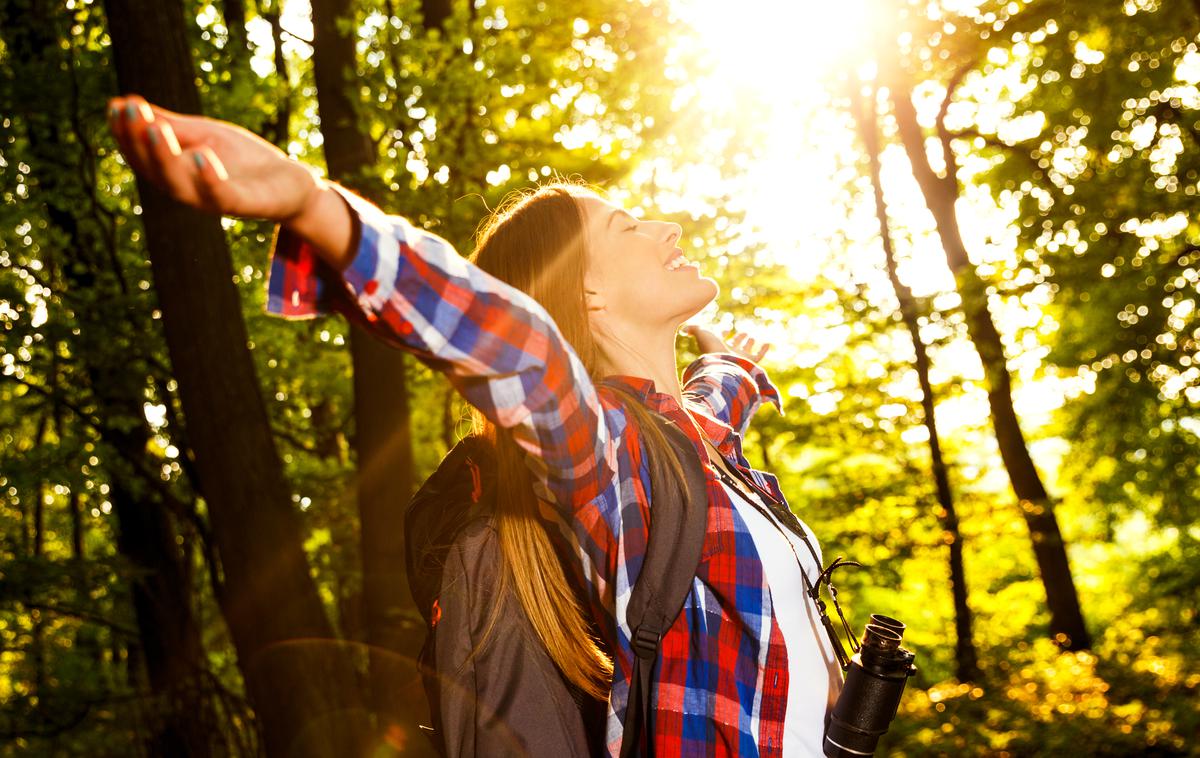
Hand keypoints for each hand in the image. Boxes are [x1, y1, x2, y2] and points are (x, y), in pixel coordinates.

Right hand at [107, 94, 319, 222]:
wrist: (291, 184)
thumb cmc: (244, 161)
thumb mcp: (205, 135)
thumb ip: (171, 125)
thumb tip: (125, 103)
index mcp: (175, 173)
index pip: (142, 155)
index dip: (125, 133)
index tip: (116, 105)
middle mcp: (188, 190)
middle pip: (154, 171)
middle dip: (138, 141)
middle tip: (130, 110)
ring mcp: (214, 200)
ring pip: (180, 185)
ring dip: (165, 157)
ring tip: (155, 129)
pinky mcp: (243, 205)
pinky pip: (221, 195)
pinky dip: (209, 176)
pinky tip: (201, 154)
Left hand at [681, 324, 770, 362]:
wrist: (721, 363)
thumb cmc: (710, 348)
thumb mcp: (702, 333)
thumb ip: (693, 329)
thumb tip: (684, 329)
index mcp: (716, 345)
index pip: (720, 338)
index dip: (723, 333)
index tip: (726, 328)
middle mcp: (727, 352)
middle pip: (733, 345)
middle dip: (738, 339)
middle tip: (744, 333)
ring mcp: (738, 358)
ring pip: (745, 351)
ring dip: (748, 344)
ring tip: (752, 337)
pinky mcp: (749, 362)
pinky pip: (758, 357)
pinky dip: (763, 350)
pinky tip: (767, 343)